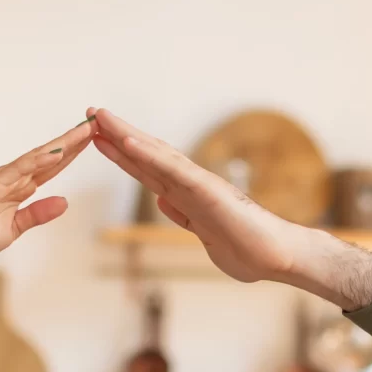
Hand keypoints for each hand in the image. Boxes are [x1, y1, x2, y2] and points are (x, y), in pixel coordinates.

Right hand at [0, 120, 91, 256]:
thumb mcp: (18, 226)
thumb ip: (39, 213)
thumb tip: (64, 202)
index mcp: (22, 187)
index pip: (52, 166)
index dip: (72, 153)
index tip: (91, 140)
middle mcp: (16, 177)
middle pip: (50, 155)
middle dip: (73, 141)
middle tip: (94, 124)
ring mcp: (6, 177)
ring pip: (39, 156)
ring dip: (62, 143)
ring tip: (83, 131)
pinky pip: (21, 168)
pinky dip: (39, 159)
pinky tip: (57, 152)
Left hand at [87, 108, 371, 307]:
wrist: (280, 258)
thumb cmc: (250, 251)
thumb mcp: (205, 235)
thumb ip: (184, 218)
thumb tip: (164, 201)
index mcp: (188, 197)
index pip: (149, 171)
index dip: (124, 154)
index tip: (100, 139)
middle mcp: (191, 185)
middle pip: (148, 155)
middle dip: (117, 135)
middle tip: (91, 113)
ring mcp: (198, 185)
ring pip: (155, 154)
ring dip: (126, 135)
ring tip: (100, 117)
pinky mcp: (207, 192)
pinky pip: (171, 170)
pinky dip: (148, 155)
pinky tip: (126, 142)